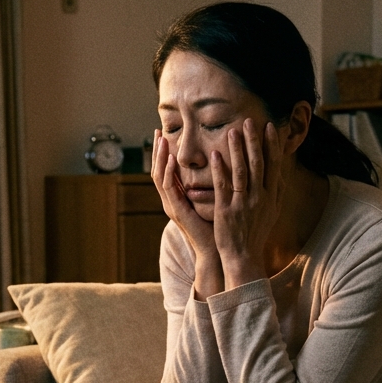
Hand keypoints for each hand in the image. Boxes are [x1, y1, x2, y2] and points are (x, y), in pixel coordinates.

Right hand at [152, 129, 222, 297]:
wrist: (218, 252)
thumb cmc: (219, 227)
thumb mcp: (214, 200)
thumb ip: (212, 183)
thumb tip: (223, 162)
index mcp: (180, 198)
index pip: (168, 171)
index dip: (165, 153)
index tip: (165, 134)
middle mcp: (173, 202)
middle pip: (159, 171)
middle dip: (158, 151)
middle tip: (158, 131)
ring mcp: (173, 207)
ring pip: (160, 178)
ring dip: (160, 158)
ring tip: (161, 140)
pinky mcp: (178, 213)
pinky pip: (170, 190)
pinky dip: (169, 174)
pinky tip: (172, 160)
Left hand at [211, 119, 283, 288]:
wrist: (244, 258)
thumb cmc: (256, 233)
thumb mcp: (272, 212)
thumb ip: (275, 191)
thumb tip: (281, 171)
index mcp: (271, 197)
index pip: (273, 165)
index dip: (271, 144)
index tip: (268, 126)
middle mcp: (259, 198)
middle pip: (258, 164)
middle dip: (254, 141)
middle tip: (249, 121)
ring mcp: (242, 204)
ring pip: (241, 172)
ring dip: (237, 150)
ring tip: (232, 131)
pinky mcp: (226, 211)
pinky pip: (223, 187)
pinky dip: (220, 170)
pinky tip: (215, 155)